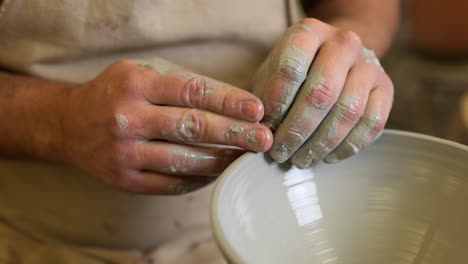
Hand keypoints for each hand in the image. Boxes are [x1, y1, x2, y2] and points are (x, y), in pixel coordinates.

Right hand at [62, 58, 272, 193]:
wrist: (70, 124)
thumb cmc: (118, 93)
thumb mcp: (145, 74)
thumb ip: (184, 84)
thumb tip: (235, 104)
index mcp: (135, 84)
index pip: (192, 92)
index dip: (228, 101)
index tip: (256, 110)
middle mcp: (127, 118)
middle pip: (192, 127)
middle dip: (234, 133)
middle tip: (263, 139)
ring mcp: (124, 153)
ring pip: (184, 160)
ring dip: (221, 160)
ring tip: (244, 157)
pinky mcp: (124, 180)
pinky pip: (171, 183)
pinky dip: (199, 178)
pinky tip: (217, 172)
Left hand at [253, 18, 393, 167]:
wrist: (339, 57)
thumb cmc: (297, 70)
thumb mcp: (271, 74)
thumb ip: (263, 97)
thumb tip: (261, 131)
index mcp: (309, 32)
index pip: (291, 68)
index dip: (277, 103)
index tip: (267, 127)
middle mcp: (344, 43)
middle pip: (321, 93)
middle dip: (297, 130)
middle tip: (281, 153)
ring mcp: (369, 65)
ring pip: (348, 111)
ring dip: (321, 143)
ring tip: (301, 160)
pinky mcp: (386, 88)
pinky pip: (372, 123)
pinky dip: (347, 146)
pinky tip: (327, 156)